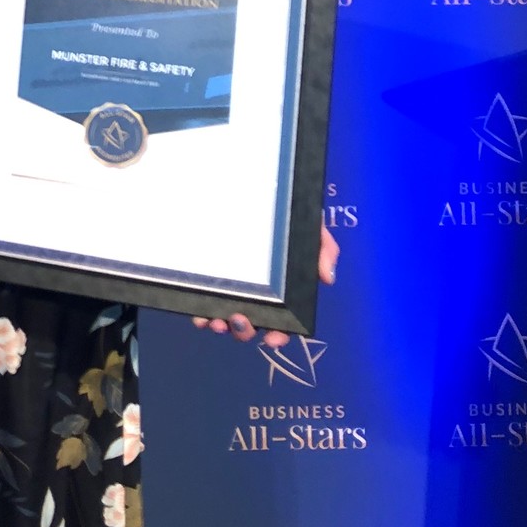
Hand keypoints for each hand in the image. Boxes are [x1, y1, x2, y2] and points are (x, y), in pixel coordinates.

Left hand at [194, 219, 338, 347]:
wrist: (255, 187)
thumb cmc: (287, 215)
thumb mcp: (312, 228)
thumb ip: (325, 248)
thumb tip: (327, 277)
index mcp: (280, 290)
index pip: (282, 321)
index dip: (279, 335)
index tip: (273, 339)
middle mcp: (254, 292)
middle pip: (249, 325)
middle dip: (243, 331)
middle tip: (240, 321)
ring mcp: (230, 285)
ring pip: (223, 317)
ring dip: (220, 325)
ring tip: (216, 320)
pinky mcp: (208, 275)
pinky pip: (202, 299)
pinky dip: (200, 311)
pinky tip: (199, 313)